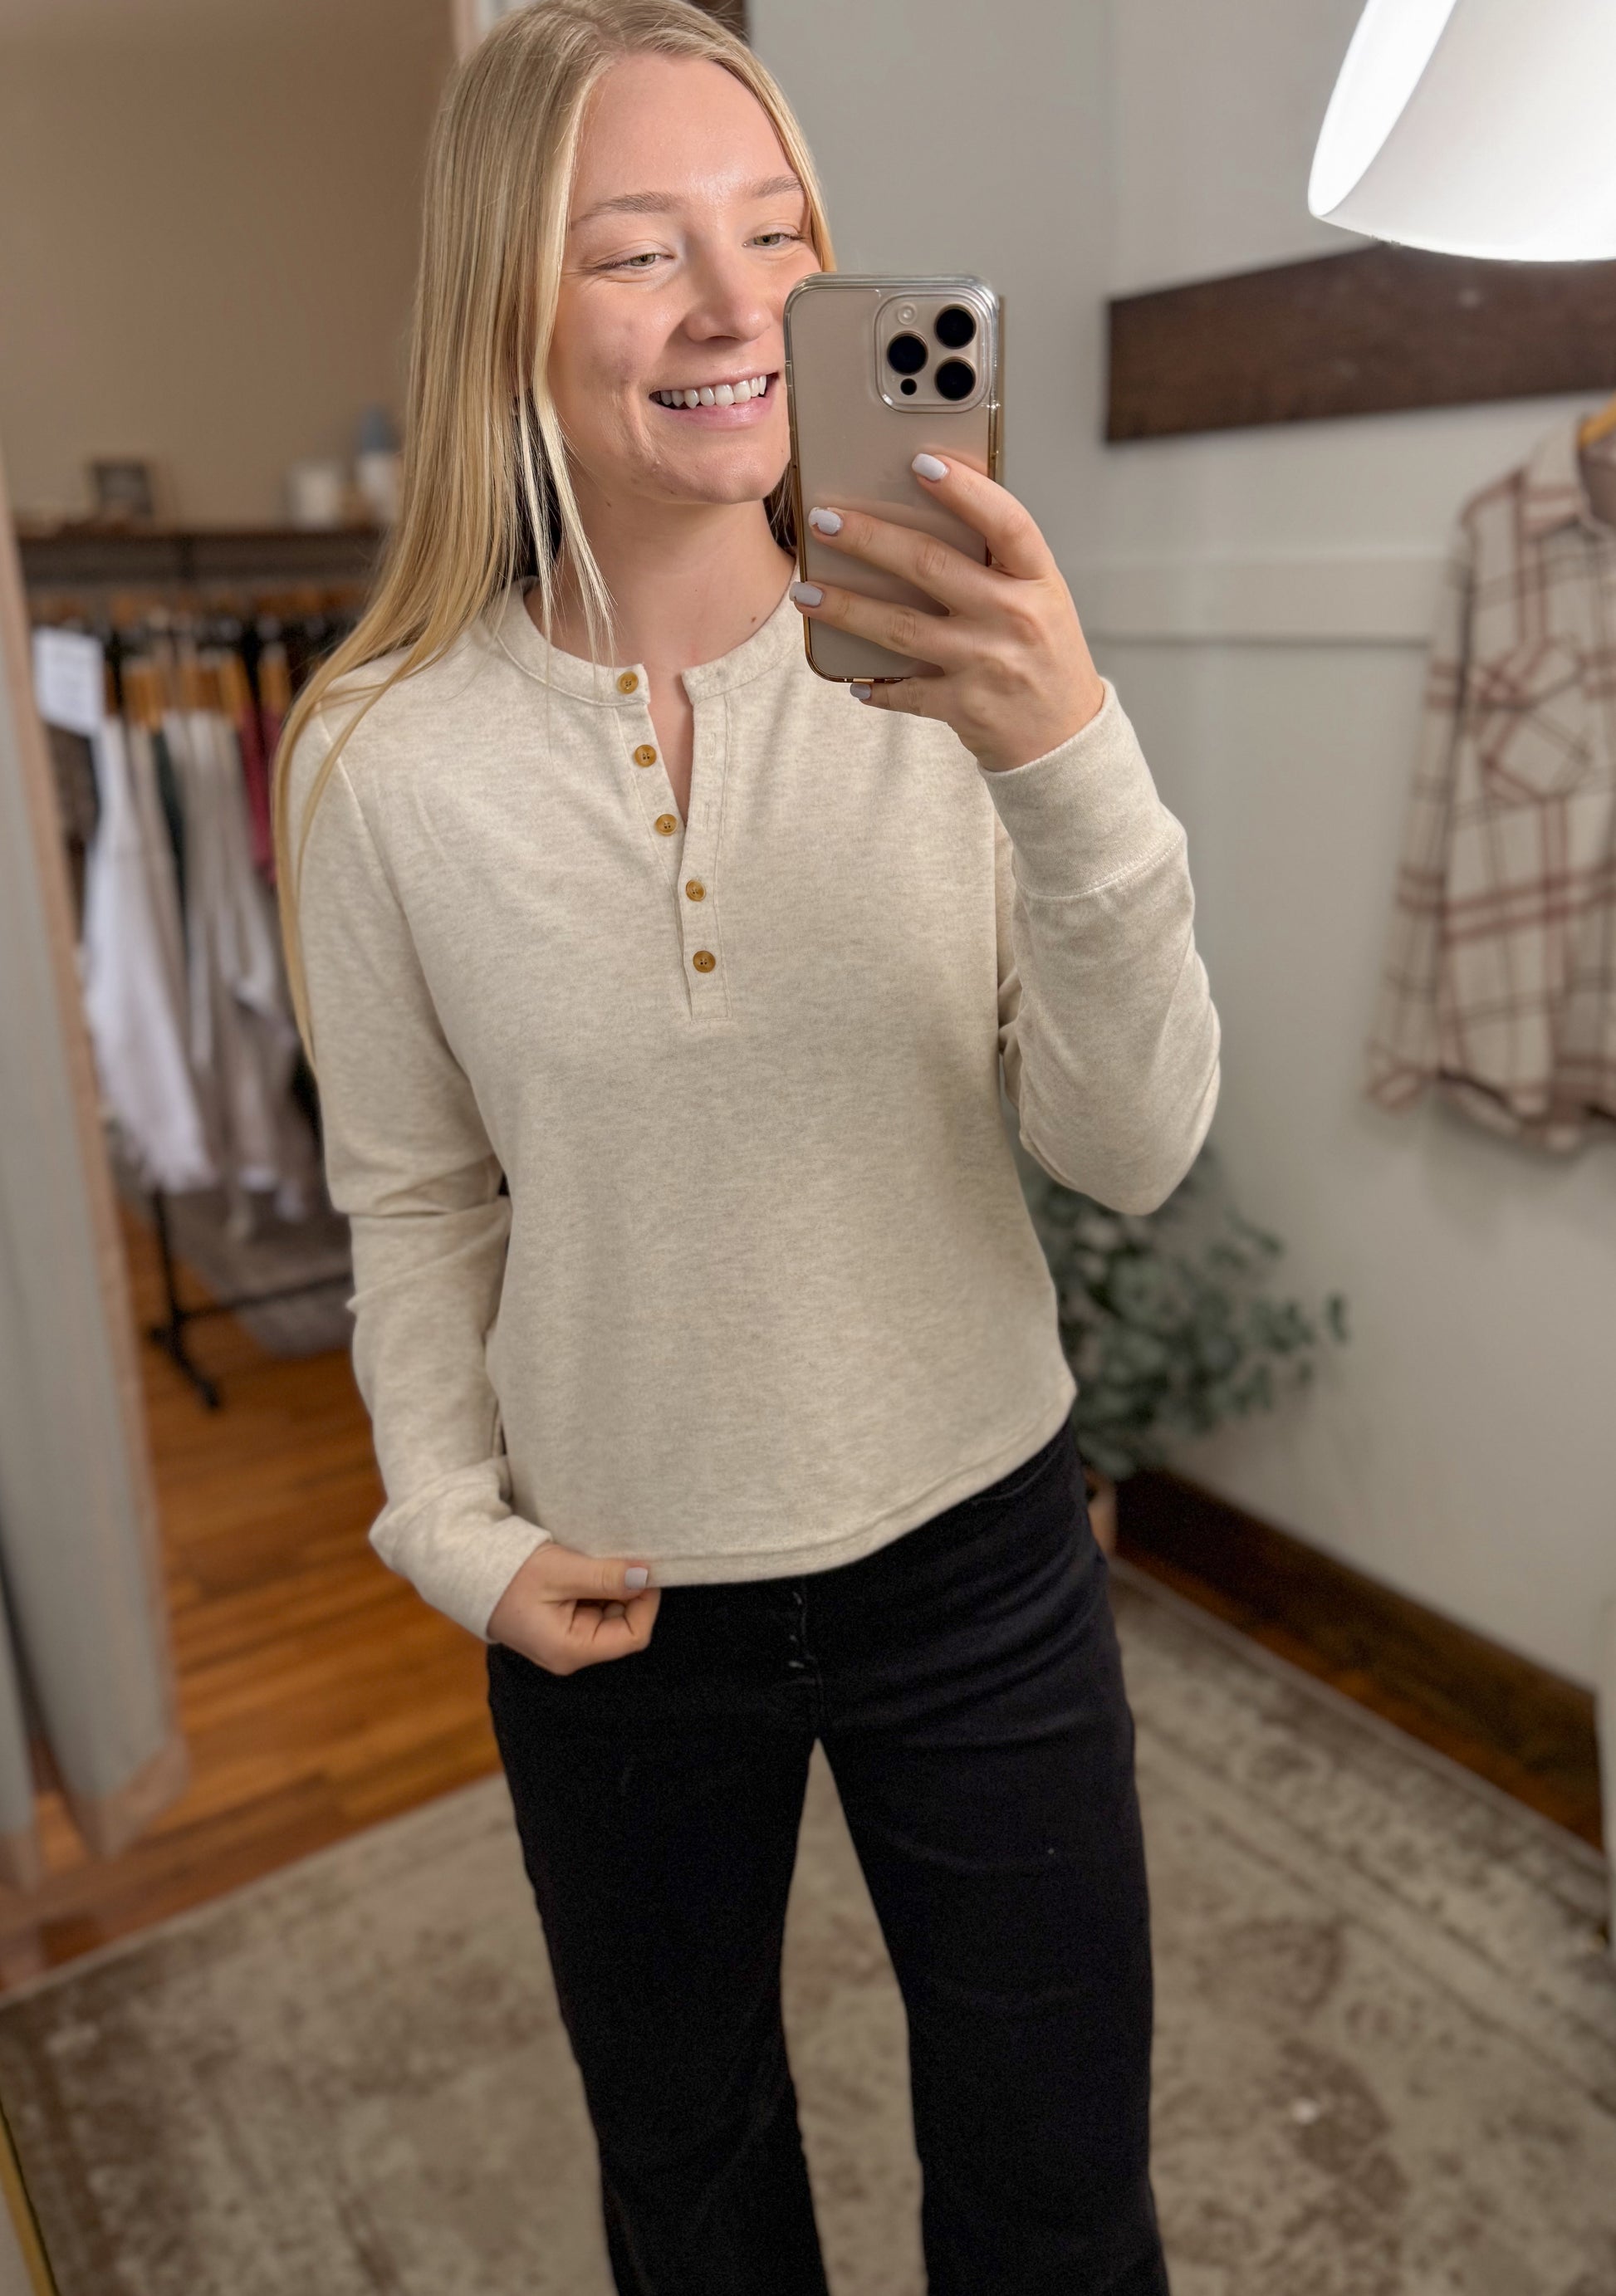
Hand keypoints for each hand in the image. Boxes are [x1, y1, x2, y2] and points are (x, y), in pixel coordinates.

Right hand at [487, 1539, 660, 1673]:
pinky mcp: (560, 1627)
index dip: (646, 1603)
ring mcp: (565, 1641)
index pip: (633, 1636)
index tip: (644, 1571)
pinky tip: (583, 1569)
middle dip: (628, 1593)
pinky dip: (596, 1588)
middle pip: (624, 1626)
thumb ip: (606, 1577)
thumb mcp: (562, 1571)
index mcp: (572, 1650)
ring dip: (611, 1588)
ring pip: (610, 1615)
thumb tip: (646, 1576)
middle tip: (619, 1560)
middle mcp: (571, 1653)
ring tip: (594, 1563)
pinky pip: (592, 1609)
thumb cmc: (510, 1573)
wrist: (467, 1570)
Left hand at [789, 455, 1106, 773]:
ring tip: (805, 591)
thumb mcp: (1039, 598)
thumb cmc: (1043, 653)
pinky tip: (848, 677)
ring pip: (900, 627)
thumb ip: (997, 562)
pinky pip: (903, 691)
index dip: (965, 490)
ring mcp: (987, 664)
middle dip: (868, 539)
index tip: (921, 462)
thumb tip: (919, 515)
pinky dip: (873, 686)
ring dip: (846, 607)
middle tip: (823, 520)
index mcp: (1038, 580)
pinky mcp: (964, 707)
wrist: (1065, 737)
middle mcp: (1014, 617)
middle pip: (929, 566)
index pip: (1006, 522)